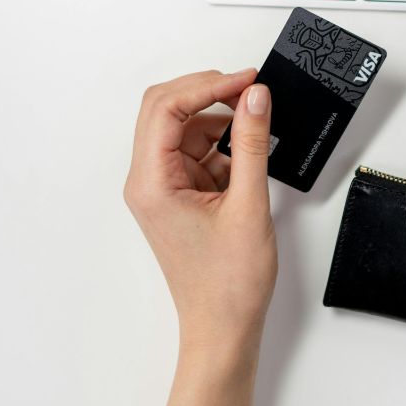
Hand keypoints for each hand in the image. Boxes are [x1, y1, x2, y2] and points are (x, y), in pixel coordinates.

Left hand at [124, 69, 275, 405]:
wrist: (224, 326)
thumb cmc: (228, 284)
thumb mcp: (249, 203)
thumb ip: (252, 143)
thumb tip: (255, 97)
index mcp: (151, 183)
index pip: (166, 108)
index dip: (207, 85)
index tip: (246, 80)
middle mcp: (148, 181)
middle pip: (166, 109)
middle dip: (208, 92)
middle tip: (249, 88)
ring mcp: (162, 187)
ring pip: (183, 128)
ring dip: (218, 119)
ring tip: (257, 124)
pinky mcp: (180, 194)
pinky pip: (196, 151)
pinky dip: (223, 144)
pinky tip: (248, 153)